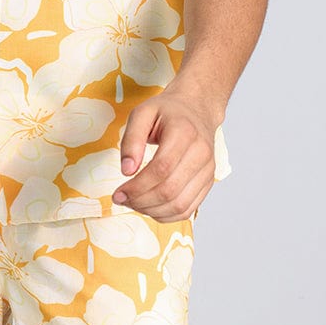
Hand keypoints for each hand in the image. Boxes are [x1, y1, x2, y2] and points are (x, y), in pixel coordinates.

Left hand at [112, 88, 217, 221]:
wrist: (196, 109)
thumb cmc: (167, 111)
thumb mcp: (142, 113)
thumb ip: (131, 140)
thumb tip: (127, 171)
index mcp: (184, 132)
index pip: (161, 168)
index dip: (137, 186)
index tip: (118, 193)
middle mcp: (201, 153)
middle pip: (170, 190)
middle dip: (141, 201)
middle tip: (122, 199)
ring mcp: (208, 170)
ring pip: (180, 205)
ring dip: (152, 211)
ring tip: (134, 203)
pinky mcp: (208, 182)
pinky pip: (188, 209)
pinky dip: (166, 215)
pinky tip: (150, 207)